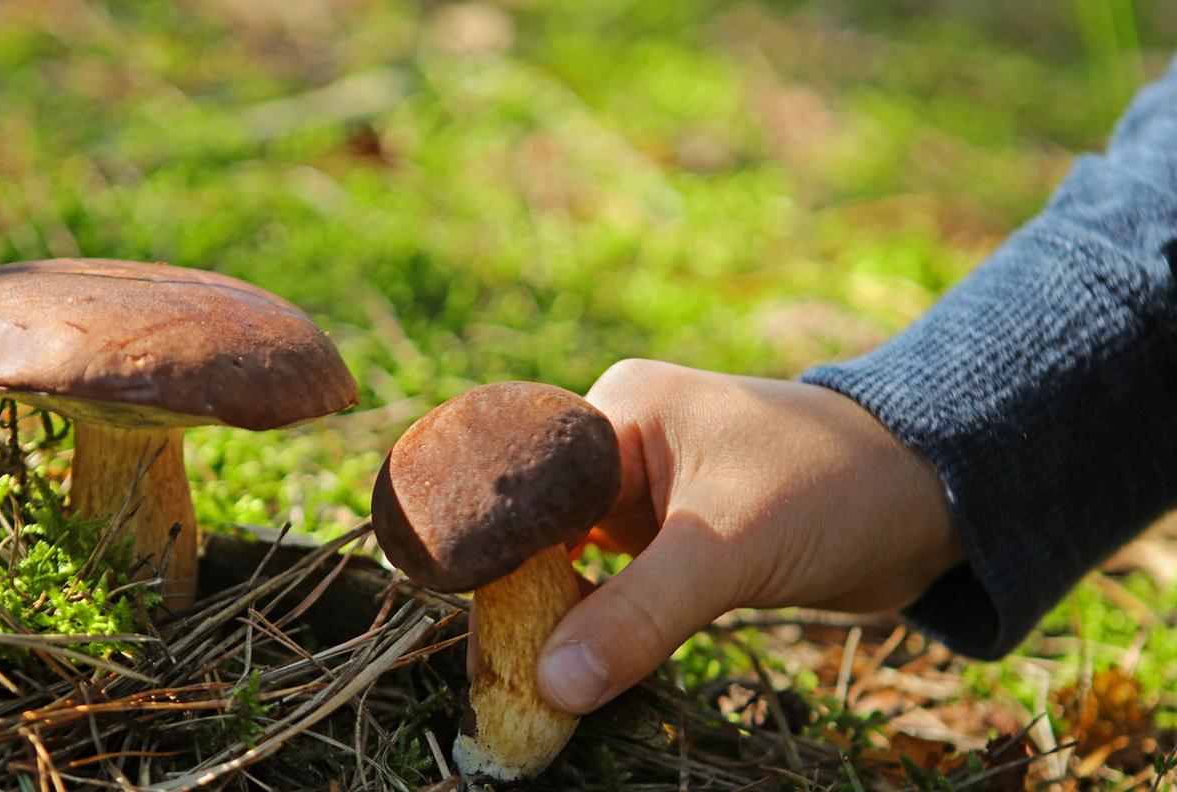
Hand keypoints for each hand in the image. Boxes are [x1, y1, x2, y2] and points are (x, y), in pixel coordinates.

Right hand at [534, 359, 960, 713]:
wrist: (937, 500)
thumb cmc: (833, 489)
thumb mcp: (726, 548)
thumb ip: (638, 614)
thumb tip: (550, 685)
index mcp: (622, 412)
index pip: (530, 489)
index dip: (498, 559)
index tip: (477, 631)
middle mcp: (627, 447)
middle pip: (546, 531)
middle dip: (526, 600)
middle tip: (498, 675)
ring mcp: (654, 496)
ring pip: (581, 567)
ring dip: (566, 621)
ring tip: (528, 682)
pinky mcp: (683, 540)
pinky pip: (624, 590)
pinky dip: (608, 628)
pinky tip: (584, 669)